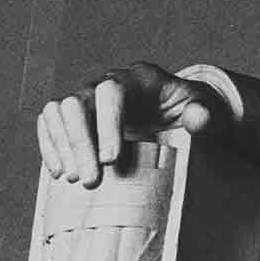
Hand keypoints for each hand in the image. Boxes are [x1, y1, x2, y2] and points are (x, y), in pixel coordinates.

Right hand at [35, 61, 231, 185]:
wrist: (180, 112)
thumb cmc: (193, 111)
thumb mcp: (209, 112)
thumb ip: (205, 115)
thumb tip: (199, 118)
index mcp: (139, 79)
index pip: (111, 92)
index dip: (107, 124)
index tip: (111, 160)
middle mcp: (107, 83)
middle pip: (78, 102)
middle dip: (80, 142)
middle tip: (90, 181)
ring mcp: (89, 97)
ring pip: (59, 111)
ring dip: (62, 146)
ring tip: (74, 179)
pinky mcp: (76, 114)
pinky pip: (50, 122)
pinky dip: (51, 145)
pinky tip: (58, 172)